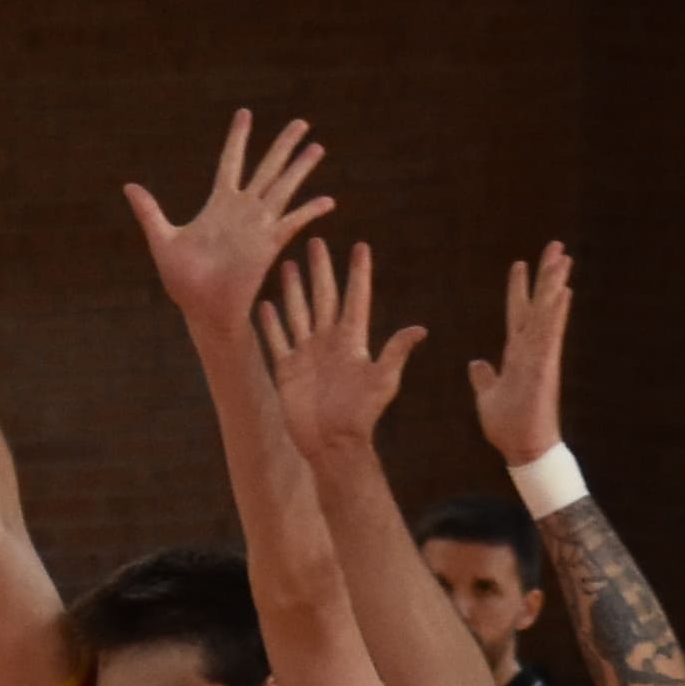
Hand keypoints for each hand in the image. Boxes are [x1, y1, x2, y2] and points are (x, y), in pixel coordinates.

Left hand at [124, 109, 331, 332]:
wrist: (201, 309)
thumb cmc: (182, 281)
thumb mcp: (162, 240)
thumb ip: (150, 212)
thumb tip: (129, 186)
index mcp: (218, 205)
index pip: (231, 161)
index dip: (238, 138)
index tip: (245, 113)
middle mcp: (242, 210)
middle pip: (267, 168)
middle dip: (283, 145)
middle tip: (301, 121)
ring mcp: (258, 226)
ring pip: (283, 188)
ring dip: (300, 168)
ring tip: (318, 146)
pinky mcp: (269, 244)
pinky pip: (293, 222)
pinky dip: (309, 211)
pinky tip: (327, 201)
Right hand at [259, 241, 428, 472]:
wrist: (331, 443)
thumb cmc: (361, 414)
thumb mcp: (382, 381)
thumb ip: (395, 353)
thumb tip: (420, 329)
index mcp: (352, 340)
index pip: (356, 298)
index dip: (359, 273)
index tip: (360, 246)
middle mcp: (328, 341)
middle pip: (324, 297)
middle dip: (320, 270)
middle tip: (316, 242)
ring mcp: (306, 354)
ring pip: (298, 312)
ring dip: (294, 289)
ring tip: (289, 264)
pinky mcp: (287, 369)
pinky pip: (277, 340)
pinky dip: (270, 323)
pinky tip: (265, 304)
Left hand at [468, 243, 575, 469]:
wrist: (522, 448)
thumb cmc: (509, 425)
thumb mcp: (488, 395)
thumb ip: (484, 377)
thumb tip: (476, 363)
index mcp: (517, 353)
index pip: (517, 312)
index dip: (518, 288)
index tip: (520, 264)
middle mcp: (532, 349)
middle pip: (539, 303)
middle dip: (546, 275)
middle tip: (556, 246)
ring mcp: (541, 356)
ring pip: (549, 313)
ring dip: (556, 285)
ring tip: (564, 258)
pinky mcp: (545, 367)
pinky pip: (551, 335)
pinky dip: (556, 314)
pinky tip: (564, 292)